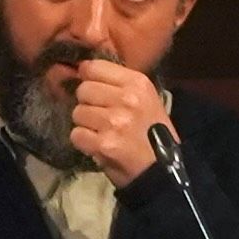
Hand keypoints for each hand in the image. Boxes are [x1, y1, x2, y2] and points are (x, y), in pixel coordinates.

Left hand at [56, 54, 169, 187]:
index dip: (88, 78)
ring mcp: (114, 121)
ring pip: (77, 113)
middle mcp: (127, 98)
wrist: (162, 172)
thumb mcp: (145, 100)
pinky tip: (97, 146)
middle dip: (87, 104)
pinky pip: (77, 134)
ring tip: (101, 133)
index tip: (93, 90)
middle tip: (100, 117)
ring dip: (85, 124)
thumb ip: (118, 85)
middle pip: (83, 90)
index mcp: (138, 83)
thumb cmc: (153, 135)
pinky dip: (84, 142)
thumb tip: (83, 71)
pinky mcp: (104, 143)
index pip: (94, 67)